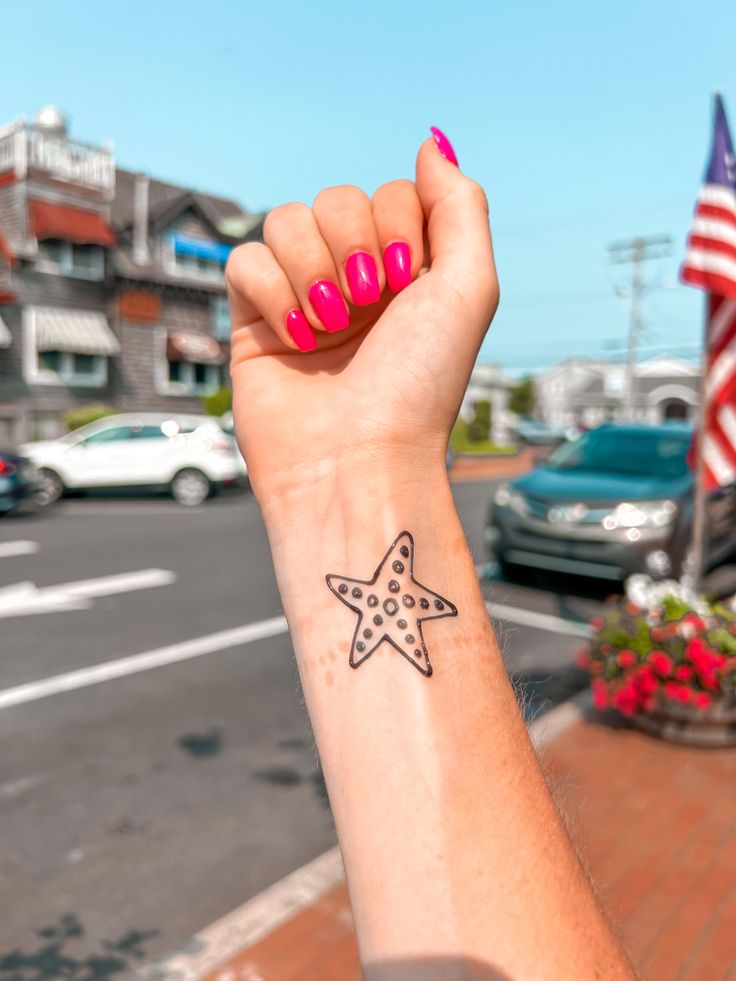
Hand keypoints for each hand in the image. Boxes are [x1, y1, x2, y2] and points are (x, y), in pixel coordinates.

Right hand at [226, 129, 498, 502]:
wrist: (356, 462)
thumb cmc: (418, 386)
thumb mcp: (469, 288)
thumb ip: (459, 205)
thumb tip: (430, 143)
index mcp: (409, 274)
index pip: (391, 193)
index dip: (398, 223)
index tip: (407, 283)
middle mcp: (356, 281)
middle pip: (336, 197)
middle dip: (353, 245)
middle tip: (366, 303)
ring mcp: (303, 298)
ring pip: (284, 220)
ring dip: (311, 267)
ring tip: (329, 324)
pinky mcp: (253, 321)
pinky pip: (243, 260)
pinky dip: (270, 292)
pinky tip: (295, 337)